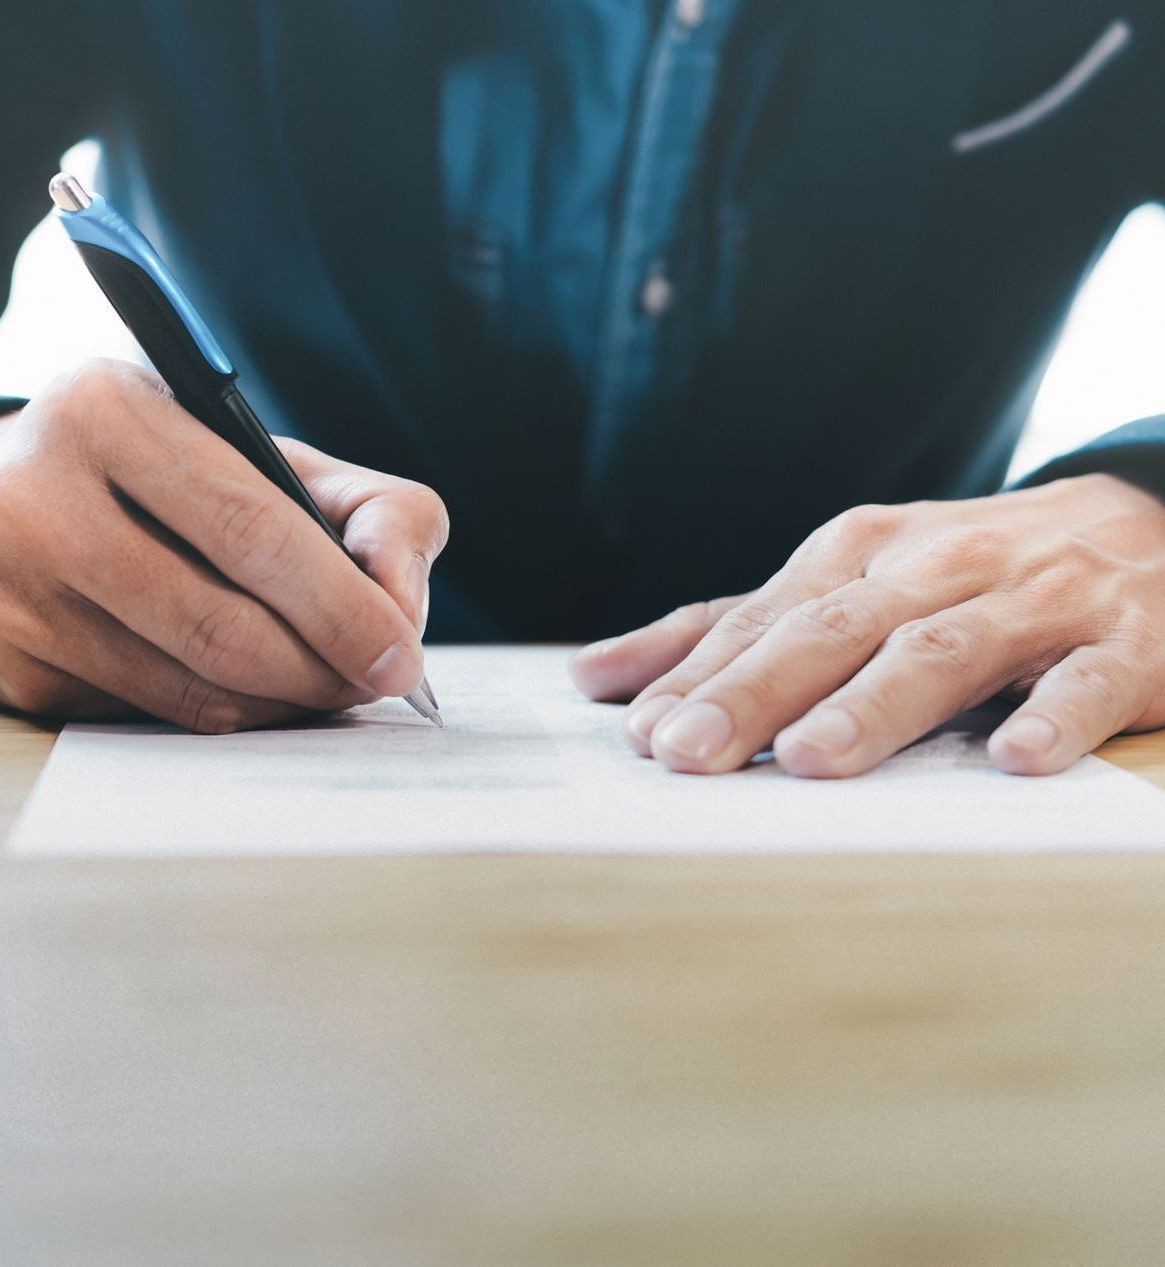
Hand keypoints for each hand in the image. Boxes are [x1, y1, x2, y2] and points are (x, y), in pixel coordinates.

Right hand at [0, 359, 447, 730]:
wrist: (26, 496)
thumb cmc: (178, 478)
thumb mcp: (272, 457)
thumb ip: (371, 510)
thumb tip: (400, 606)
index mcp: (112, 414)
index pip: (253, 532)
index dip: (342, 607)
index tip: (401, 656)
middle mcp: (39, 500)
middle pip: (220, 628)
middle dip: (322, 671)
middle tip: (373, 683)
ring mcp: (12, 592)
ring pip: (188, 689)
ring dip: (282, 704)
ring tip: (326, 684)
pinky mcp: (8, 664)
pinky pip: (149, 715)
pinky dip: (223, 714)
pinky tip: (252, 688)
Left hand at [571, 475, 1164, 776]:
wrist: (1143, 529)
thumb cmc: (966, 573)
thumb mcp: (847, 582)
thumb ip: (731, 630)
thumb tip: (600, 678)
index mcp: (860, 555)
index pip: (764, 617)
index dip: (700, 674)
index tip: (640, 732)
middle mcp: (933, 568)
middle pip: (832, 630)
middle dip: (756, 692)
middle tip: (689, 752)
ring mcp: (1030, 601)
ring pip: (940, 649)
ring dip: (875, 704)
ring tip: (815, 758)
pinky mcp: (1123, 641)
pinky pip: (1087, 679)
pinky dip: (1052, 715)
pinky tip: (1014, 759)